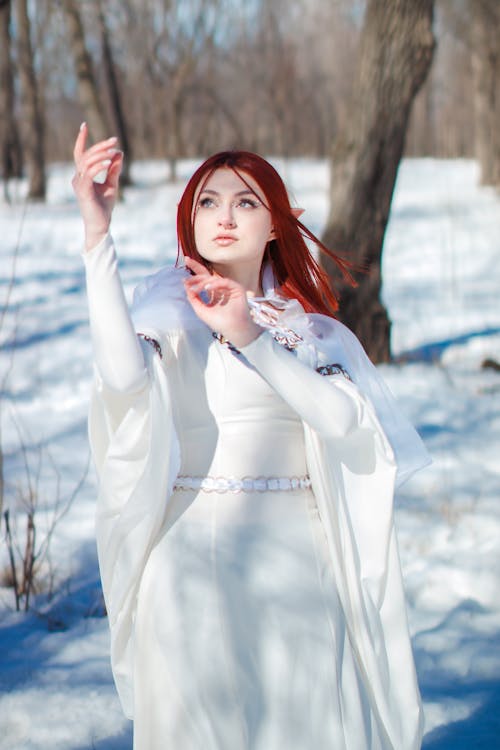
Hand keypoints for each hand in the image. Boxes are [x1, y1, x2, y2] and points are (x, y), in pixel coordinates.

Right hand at [72, 123, 122, 250]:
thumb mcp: (112, 185)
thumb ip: (113, 170)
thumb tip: (119, 153)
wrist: (101, 225)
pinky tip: (109, 162)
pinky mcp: (83, 191)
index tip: (84, 124)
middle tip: (114, 140)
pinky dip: (99, 166)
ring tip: (113, 151)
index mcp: (82, 176)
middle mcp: (78, 178)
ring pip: (86, 162)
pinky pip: (89, 174)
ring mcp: (79, 184)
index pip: (80, 154)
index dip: (81, 139)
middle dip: (99, 146)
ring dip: (100, 154)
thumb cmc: (104, 207)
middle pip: (85, 155)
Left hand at [183, 257, 261, 347]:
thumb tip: (186, 286)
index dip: (193, 277)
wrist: (233, 329)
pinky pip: (224, 281)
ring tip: (196, 289)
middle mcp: (220, 289)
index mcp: (213, 294)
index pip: (203, 281)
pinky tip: (207, 288)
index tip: (183, 279)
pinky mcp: (236, 288)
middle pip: (207, 274)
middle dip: (196, 267)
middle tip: (187, 260)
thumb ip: (193, 298)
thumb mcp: (201, 310)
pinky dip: (215, 284)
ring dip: (203, 282)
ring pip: (213, 278)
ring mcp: (229, 288)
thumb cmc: (219, 322)